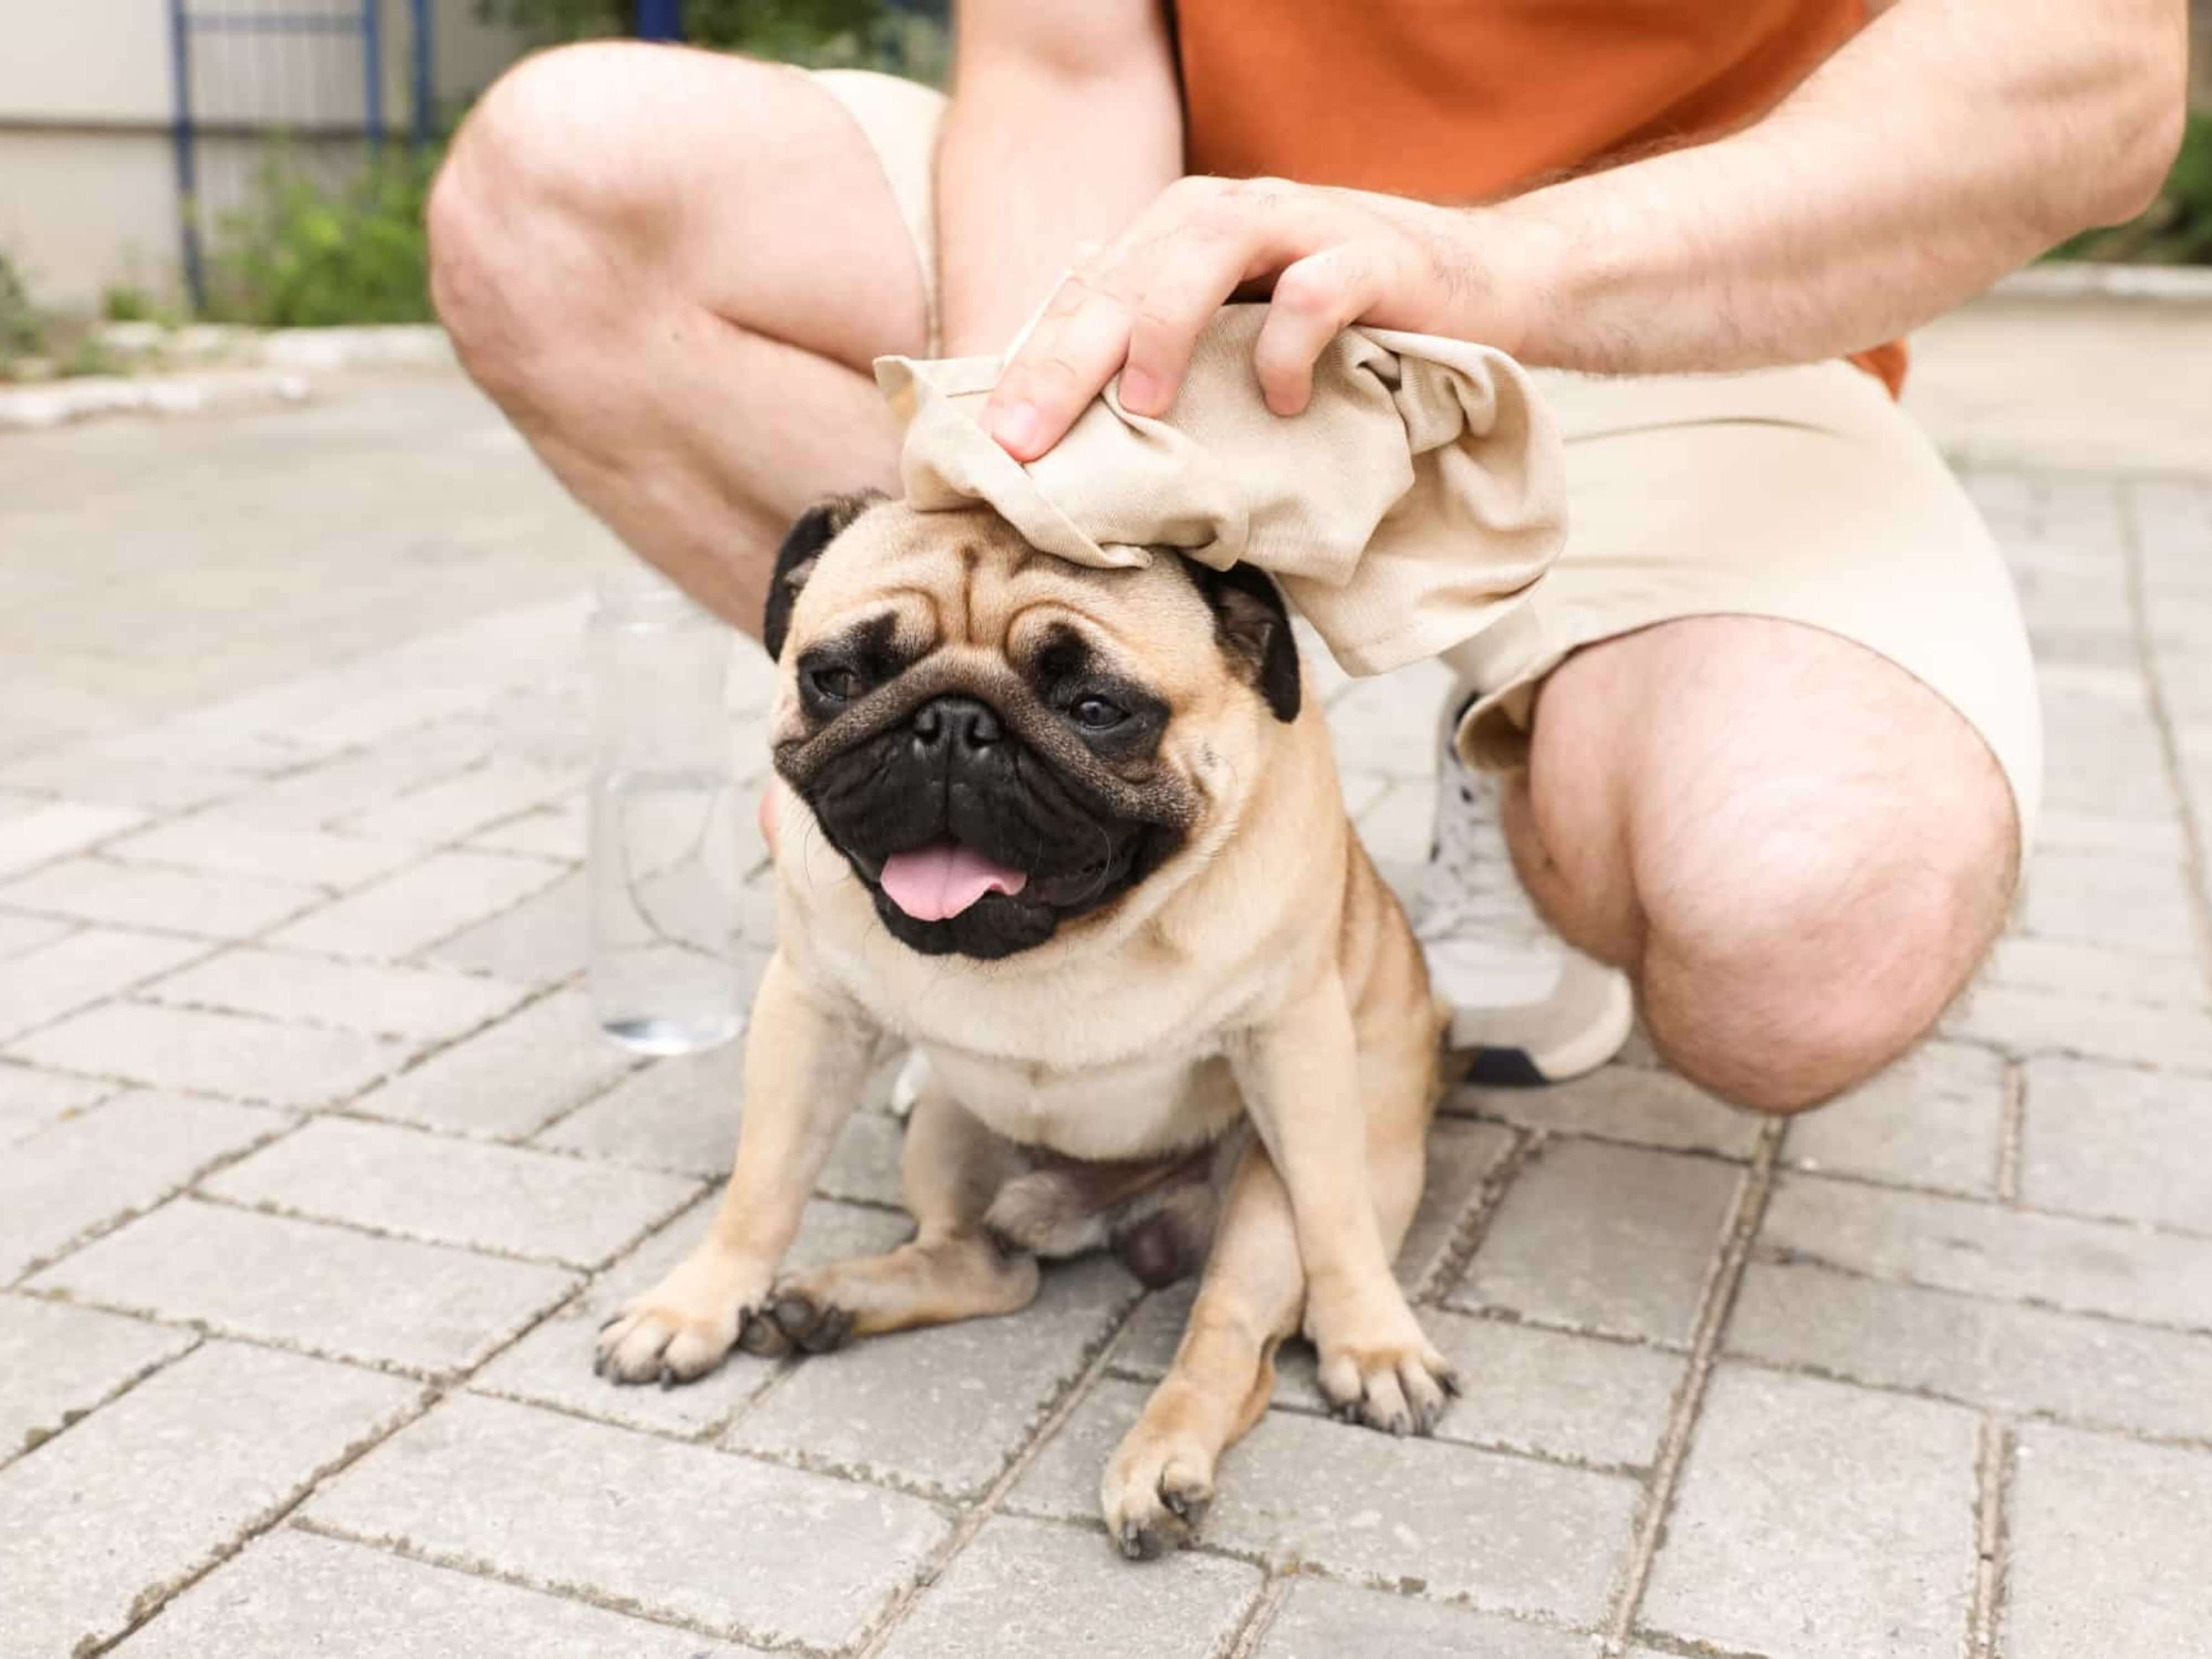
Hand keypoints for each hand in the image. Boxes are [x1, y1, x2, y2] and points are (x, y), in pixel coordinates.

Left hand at [981, 176, 1496, 460]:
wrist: (1485, 283)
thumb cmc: (1347, 324)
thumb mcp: (1243, 337)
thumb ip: (1171, 359)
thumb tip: (1083, 437)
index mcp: (1180, 235)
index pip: (1089, 295)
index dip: (1034, 365)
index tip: (994, 443)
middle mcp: (1230, 214)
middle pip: (1125, 275)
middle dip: (1066, 358)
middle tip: (1026, 436)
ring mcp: (1300, 226)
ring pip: (1203, 253)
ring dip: (1163, 328)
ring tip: (1145, 407)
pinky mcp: (1371, 254)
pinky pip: (1313, 289)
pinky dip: (1286, 345)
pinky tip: (1280, 403)